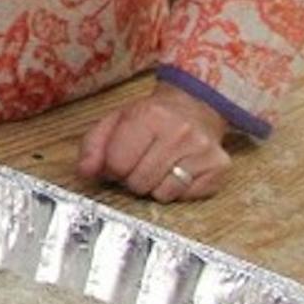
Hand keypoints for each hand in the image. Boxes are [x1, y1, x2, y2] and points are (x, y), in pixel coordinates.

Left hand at [76, 83, 230, 201]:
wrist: (195, 106)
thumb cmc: (151, 117)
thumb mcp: (116, 120)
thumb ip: (94, 145)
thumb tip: (85, 173)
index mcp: (149, 115)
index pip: (117, 163)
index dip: (112, 168)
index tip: (116, 163)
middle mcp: (179, 132)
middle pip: (139, 182)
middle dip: (132, 179)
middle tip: (138, 164)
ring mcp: (202, 150)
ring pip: (162, 194)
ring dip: (153, 186)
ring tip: (157, 166)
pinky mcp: (219, 167)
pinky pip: (186, 197)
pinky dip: (176, 190)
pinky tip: (176, 170)